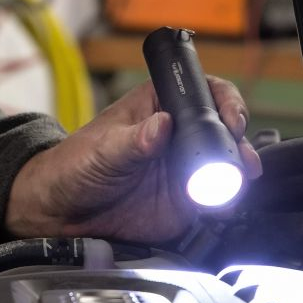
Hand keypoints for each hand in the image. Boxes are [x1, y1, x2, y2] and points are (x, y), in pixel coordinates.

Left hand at [3, 77, 261, 245]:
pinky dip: (226, 202)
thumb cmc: (76, 164)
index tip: (231, 118)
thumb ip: (133, 140)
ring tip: (235, 182)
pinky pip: (216, 199)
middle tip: (239, 157)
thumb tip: (161, 125)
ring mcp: (185, 166)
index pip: (204, 92)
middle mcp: (180, 133)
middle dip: (237, 141)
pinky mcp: (186, 201)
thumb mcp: (103, 149)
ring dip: (237, 172)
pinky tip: (222, 205)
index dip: (225, 101)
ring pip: (225, 164)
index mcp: (160, 104)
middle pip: (224, 129)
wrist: (63, 211)